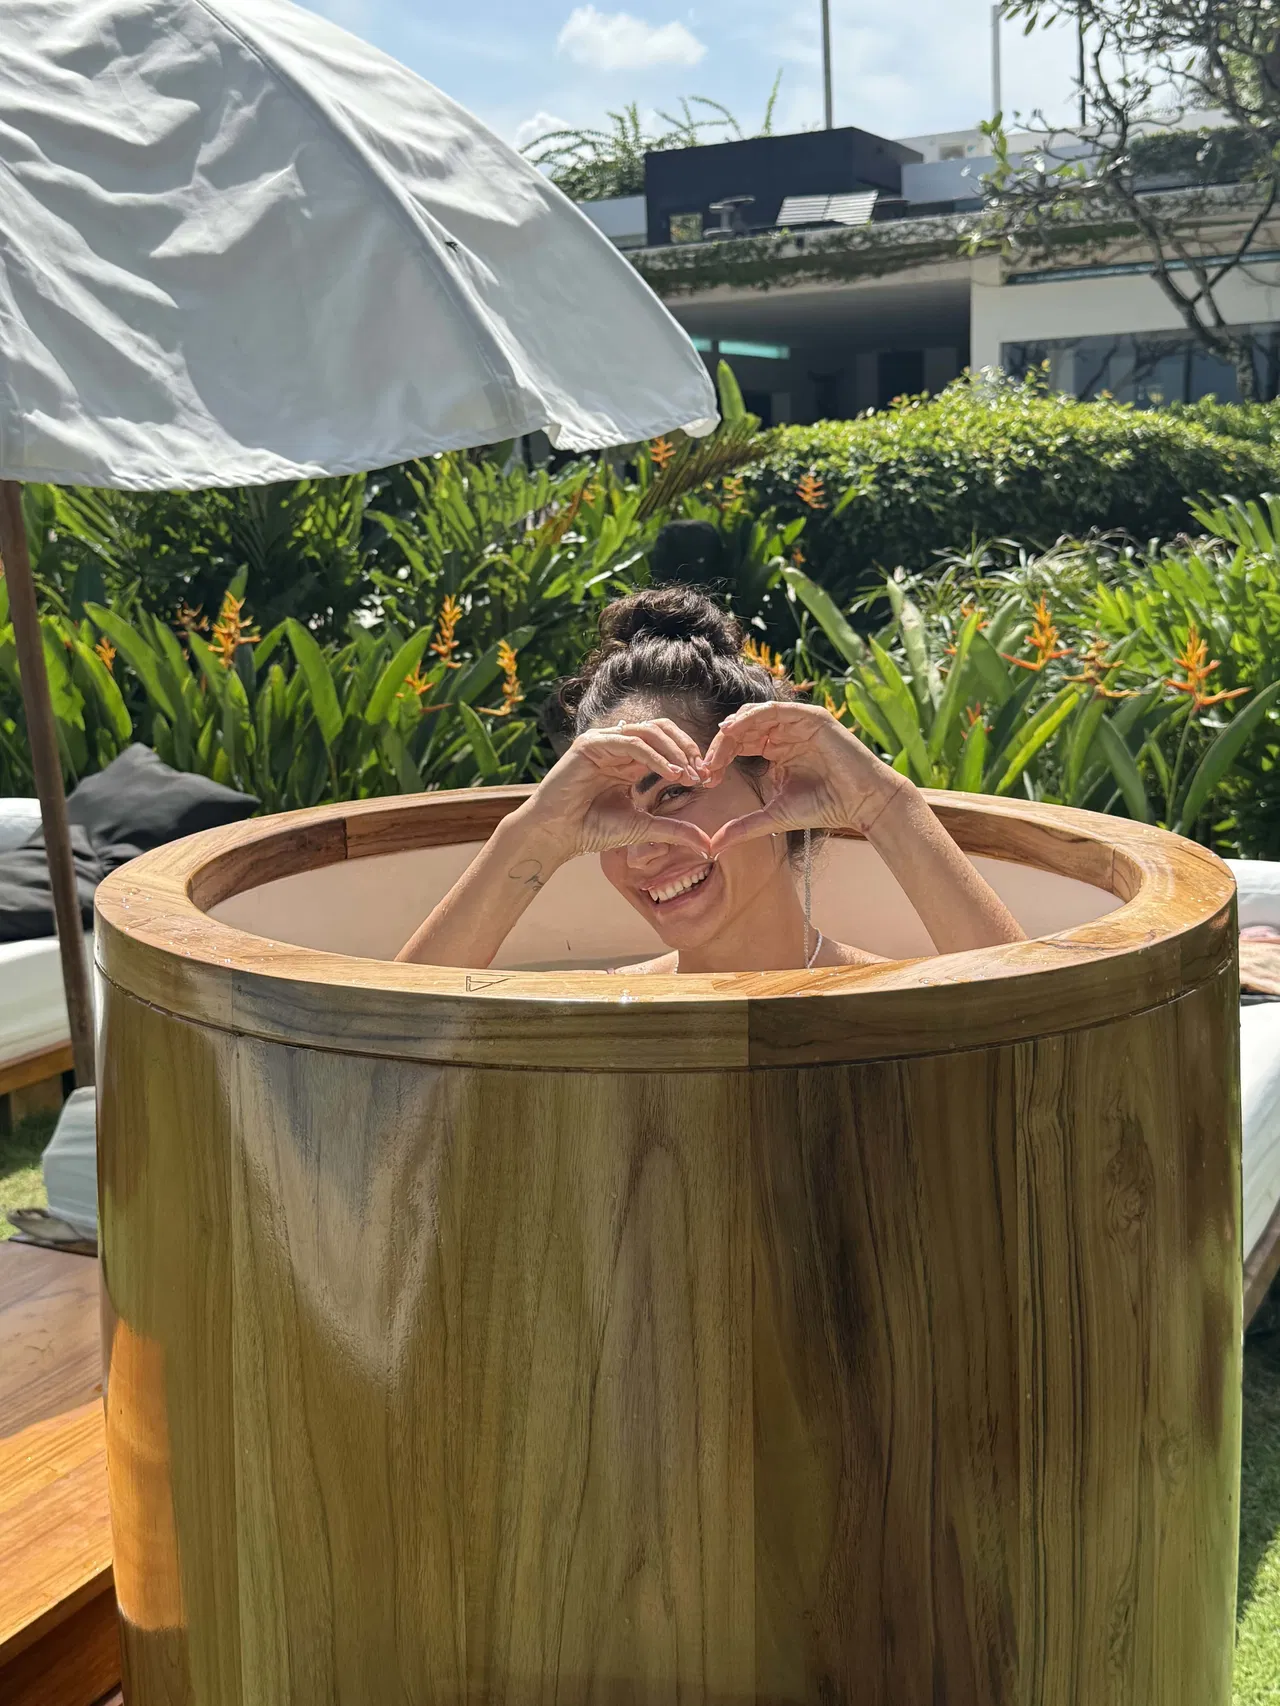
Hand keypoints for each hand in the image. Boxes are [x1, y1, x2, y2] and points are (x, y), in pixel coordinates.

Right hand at [518, 718, 713, 863]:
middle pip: (661, 728)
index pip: (666, 742)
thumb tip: (708, 846)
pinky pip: (631, 743)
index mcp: (629, 760)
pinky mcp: (590, 744)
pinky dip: (655, 757)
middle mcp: (617, 746)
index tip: (708, 779)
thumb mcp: (644, 827)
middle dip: (686, 748)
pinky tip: (671, 773)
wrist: (559, 835)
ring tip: (688, 775)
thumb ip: (675, 830)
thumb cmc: (593, 830)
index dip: (689, 756)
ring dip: (674, 751)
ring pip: (648, 732)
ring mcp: (603, 741)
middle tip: (702, 772)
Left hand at [701, 701, 904, 856]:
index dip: (719, 758)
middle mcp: (784, 733)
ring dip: (733, 729)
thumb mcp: (774, 816)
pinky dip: (754, 716)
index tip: (706, 778)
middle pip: (742, 729)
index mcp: (775, 750)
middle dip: (721, 745)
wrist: (860, 804)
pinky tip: (737, 729)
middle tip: (707, 765)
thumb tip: (712, 846)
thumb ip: (743, 827)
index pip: (739, 745)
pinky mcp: (811, 718)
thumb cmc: (823, 807)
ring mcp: (798, 723)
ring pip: (755, 716)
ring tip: (718, 746)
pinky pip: (777, 710)